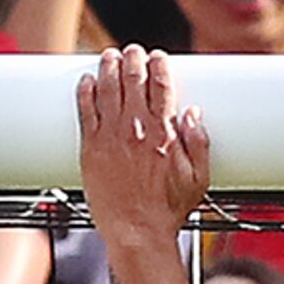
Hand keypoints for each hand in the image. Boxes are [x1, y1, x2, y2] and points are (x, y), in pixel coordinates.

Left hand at [76, 48, 214, 245]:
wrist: (136, 231)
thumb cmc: (167, 209)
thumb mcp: (198, 178)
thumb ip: (199, 143)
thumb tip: (193, 115)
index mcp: (164, 133)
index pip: (161, 85)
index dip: (159, 65)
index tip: (158, 57)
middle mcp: (136, 129)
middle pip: (133, 79)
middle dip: (133, 59)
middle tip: (133, 52)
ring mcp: (111, 136)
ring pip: (107, 88)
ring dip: (108, 67)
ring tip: (109, 57)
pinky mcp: (90, 147)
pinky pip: (85, 110)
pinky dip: (85, 91)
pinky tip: (86, 81)